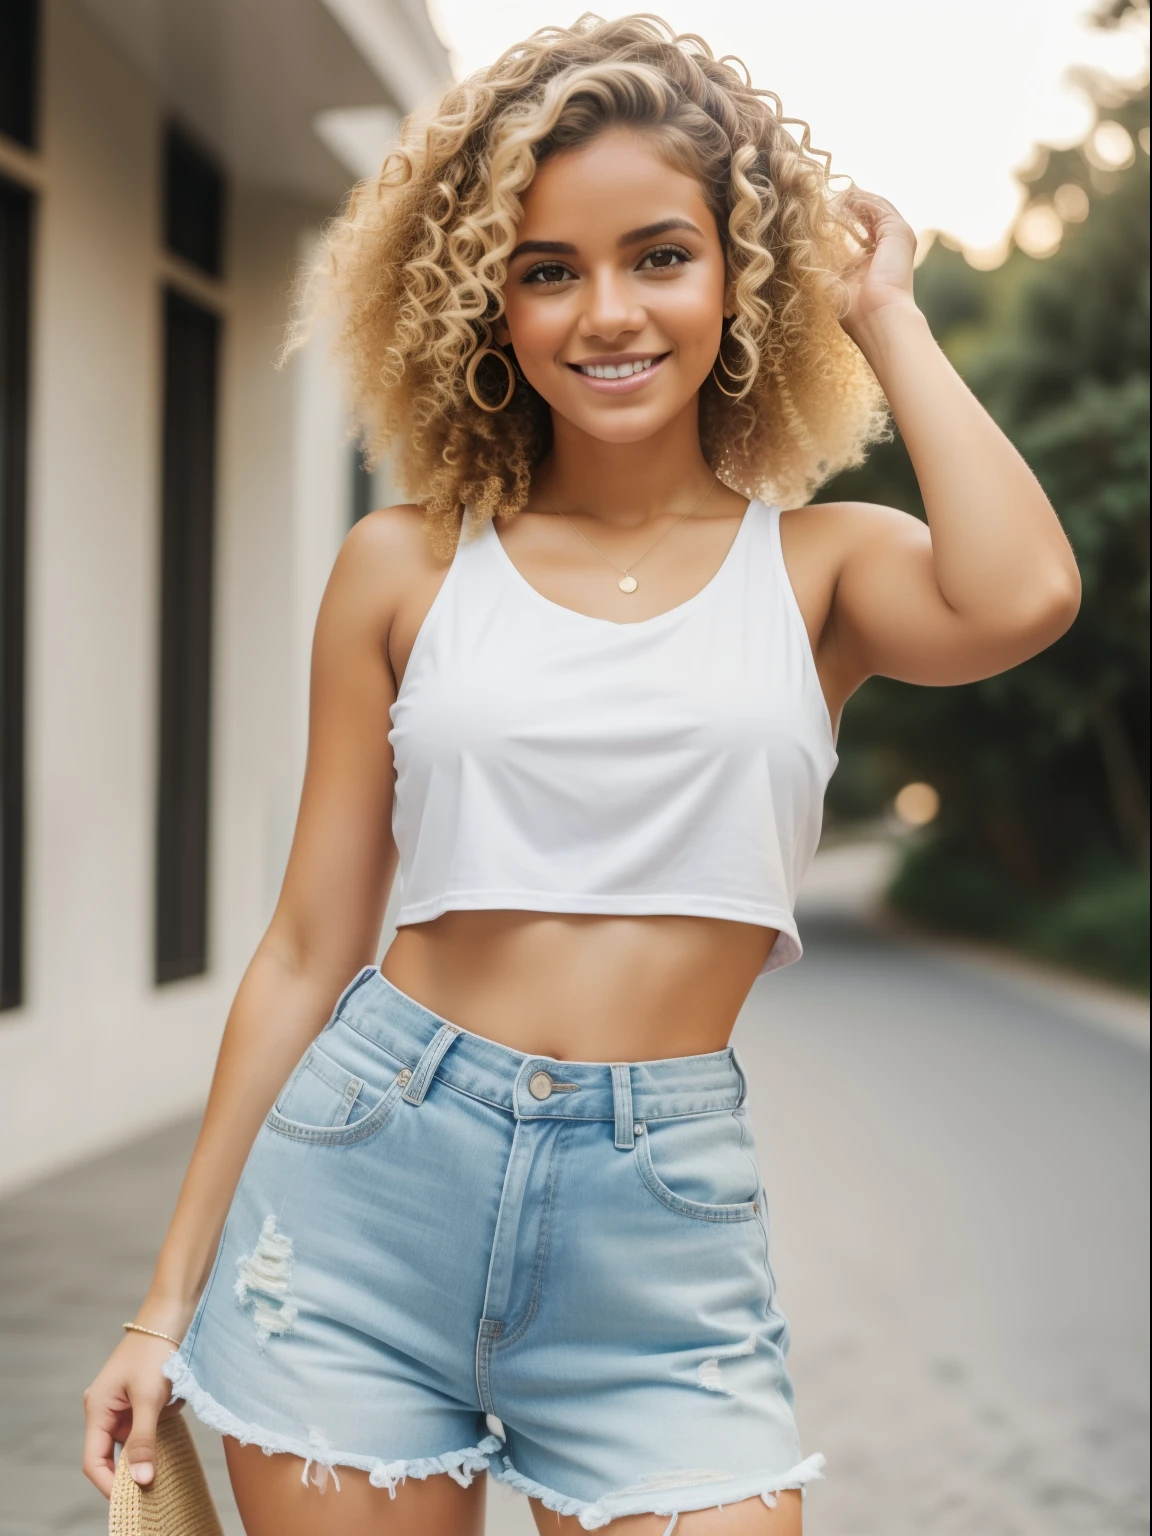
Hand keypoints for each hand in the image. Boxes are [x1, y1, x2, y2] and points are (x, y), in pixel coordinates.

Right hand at [81, 1306, 192, 1496]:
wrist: (172, 1314)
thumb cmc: (156, 1351)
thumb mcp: (150, 1399)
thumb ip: (144, 1441)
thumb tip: (140, 1481)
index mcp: (97, 1409)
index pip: (94, 1461)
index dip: (110, 1485)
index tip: (134, 1500)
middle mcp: (105, 1409)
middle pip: (115, 1452)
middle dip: (139, 1457)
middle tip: (161, 1468)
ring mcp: (123, 1403)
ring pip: (138, 1437)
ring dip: (156, 1431)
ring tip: (170, 1406)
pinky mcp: (141, 1397)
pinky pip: (151, 1421)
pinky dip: (164, 1416)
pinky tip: (175, 1396)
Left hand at [837, 188, 918, 339]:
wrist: (878, 317)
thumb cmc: (855, 309)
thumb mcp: (838, 280)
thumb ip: (832, 261)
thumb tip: (809, 247)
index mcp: (880, 260)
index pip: (864, 232)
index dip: (846, 221)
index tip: (824, 214)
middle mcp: (892, 248)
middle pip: (871, 216)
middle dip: (851, 205)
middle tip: (828, 197)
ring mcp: (898, 239)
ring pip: (876, 208)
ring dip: (855, 200)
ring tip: (834, 195)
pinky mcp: (898, 232)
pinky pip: (878, 208)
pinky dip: (861, 201)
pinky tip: (845, 200)